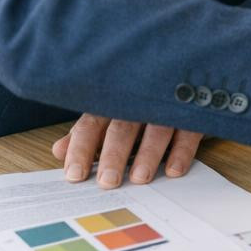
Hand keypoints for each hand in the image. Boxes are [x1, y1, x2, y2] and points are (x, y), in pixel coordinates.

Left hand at [53, 114, 202, 188]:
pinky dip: (182, 150)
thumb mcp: (109, 114)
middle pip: (122, 128)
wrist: (182, 69)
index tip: (74, 175)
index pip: (91, 125)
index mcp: (111, 103)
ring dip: (148, 154)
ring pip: (156, 129)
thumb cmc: (139, 103)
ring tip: (140, 177)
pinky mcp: (193, 113)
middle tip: (108, 181)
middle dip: (114, 155)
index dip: (81, 149)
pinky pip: (189, 130)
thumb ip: (85, 133)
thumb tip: (58, 151)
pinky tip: (173, 170)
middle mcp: (137, 104)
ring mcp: (166, 107)